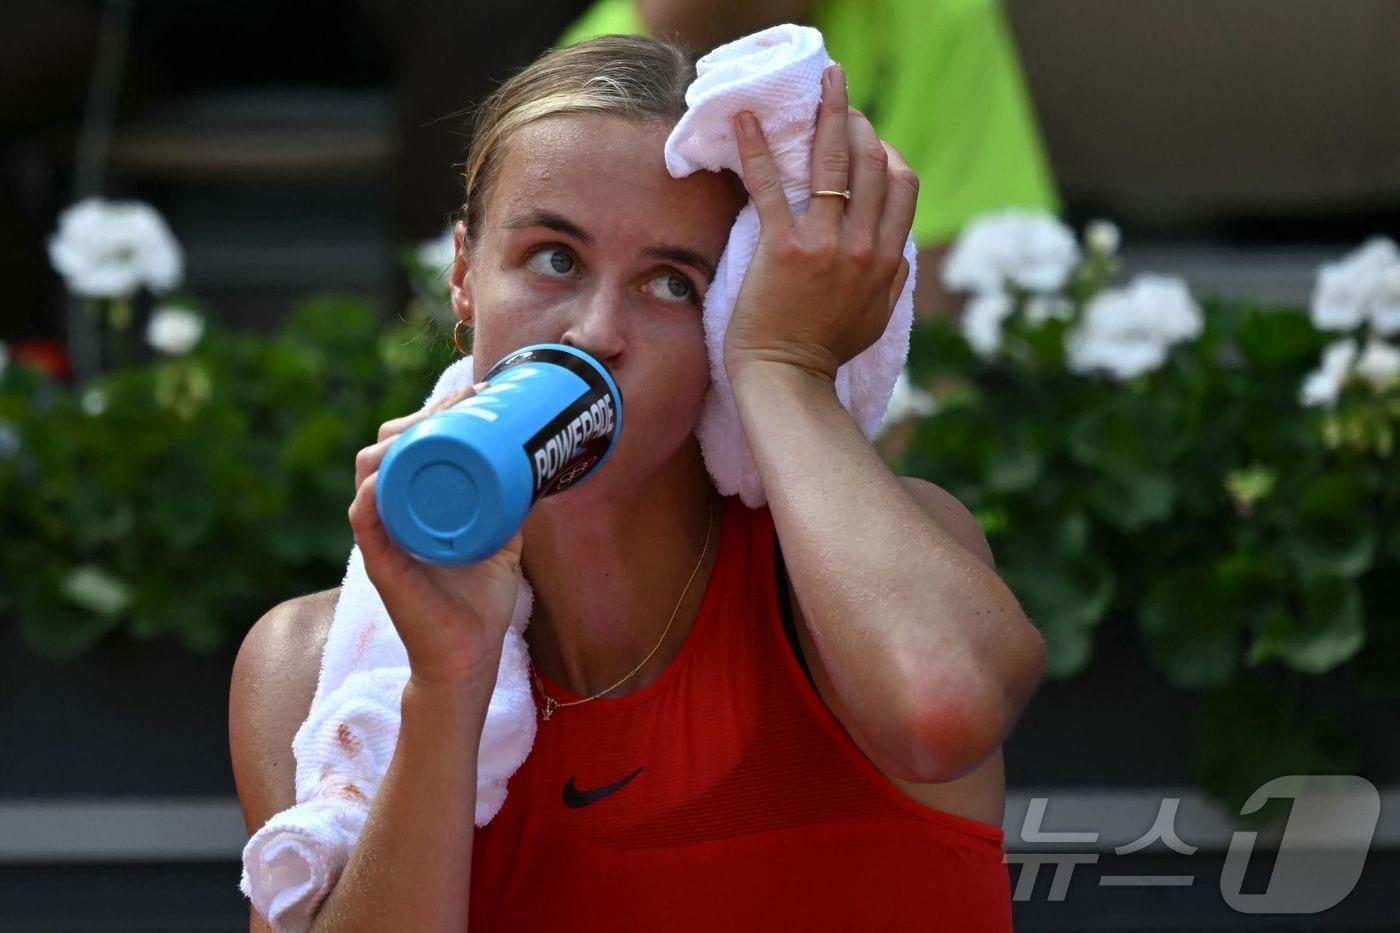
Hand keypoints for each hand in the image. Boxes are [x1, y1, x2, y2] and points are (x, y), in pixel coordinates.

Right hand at [347, 380, 524, 690]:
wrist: (471, 654)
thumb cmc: (479, 598)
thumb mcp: (501, 536)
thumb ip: (509, 502)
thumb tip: (540, 464)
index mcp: (413, 502)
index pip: (407, 441)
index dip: (435, 410)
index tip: (478, 391)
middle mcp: (392, 513)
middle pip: (387, 444)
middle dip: (423, 413)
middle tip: (469, 399)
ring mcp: (382, 536)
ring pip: (371, 469)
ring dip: (402, 438)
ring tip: (443, 420)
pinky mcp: (381, 563)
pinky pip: (365, 517)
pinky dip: (374, 492)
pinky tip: (391, 473)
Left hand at [723, 64, 916, 383]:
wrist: (788, 377)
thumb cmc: (827, 349)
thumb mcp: (878, 314)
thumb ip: (892, 275)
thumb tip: (897, 246)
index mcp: (888, 258)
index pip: (902, 184)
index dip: (887, 151)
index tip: (868, 137)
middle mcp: (863, 245)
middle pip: (872, 162)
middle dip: (859, 123)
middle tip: (840, 98)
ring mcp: (824, 244)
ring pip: (833, 162)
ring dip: (828, 115)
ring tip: (823, 83)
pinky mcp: (781, 248)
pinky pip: (769, 186)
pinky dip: (757, 149)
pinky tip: (746, 120)